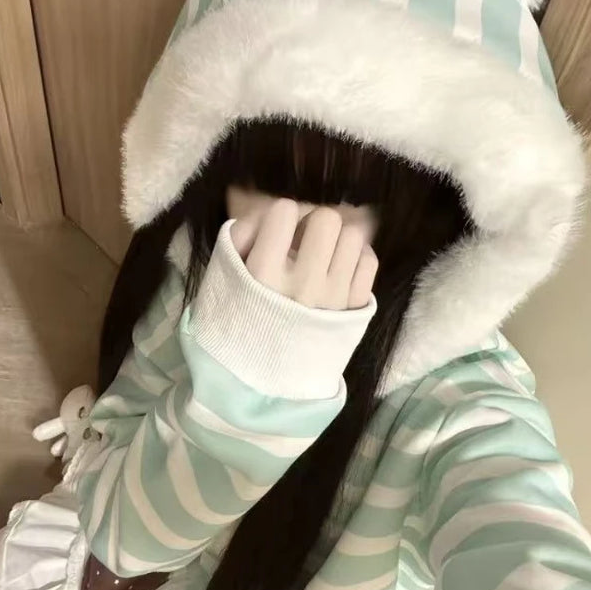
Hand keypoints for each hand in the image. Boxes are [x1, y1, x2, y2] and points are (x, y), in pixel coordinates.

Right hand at [230, 199, 377, 309]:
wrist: (259, 378)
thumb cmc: (239, 320)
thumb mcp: (222, 279)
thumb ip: (239, 238)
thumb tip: (269, 214)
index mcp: (263, 273)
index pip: (284, 211)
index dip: (281, 216)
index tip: (278, 232)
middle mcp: (302, 283)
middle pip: (326, 219)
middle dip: (313, 223)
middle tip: (303, 241)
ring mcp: (333, 297)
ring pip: (352, 237)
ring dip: (337, 239)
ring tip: (323, 255)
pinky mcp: (353, 309)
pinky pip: (368, 262)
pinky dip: (356, 258)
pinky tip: (340, 267)